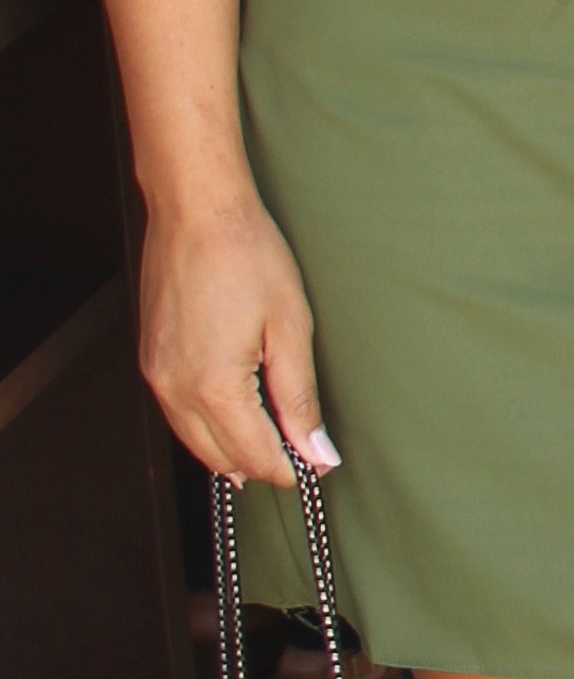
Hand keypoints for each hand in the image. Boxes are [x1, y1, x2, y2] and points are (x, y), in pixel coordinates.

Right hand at [138, 181, 333, 487]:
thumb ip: (300, 398)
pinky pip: (177, 413)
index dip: (290, 468)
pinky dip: (206, 426)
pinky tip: (232, 418)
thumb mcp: (290, 328)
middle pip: (221, 458)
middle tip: (302, 456)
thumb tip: (316, 451)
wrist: (196, 211)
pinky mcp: (150, 358)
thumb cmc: (247, 256)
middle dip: (262, 464)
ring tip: (272, 445)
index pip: (255, 455)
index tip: (319, 465)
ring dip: (231, 450)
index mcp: (213, 387)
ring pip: (194, 440)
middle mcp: (175, 390)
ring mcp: (156, 375)